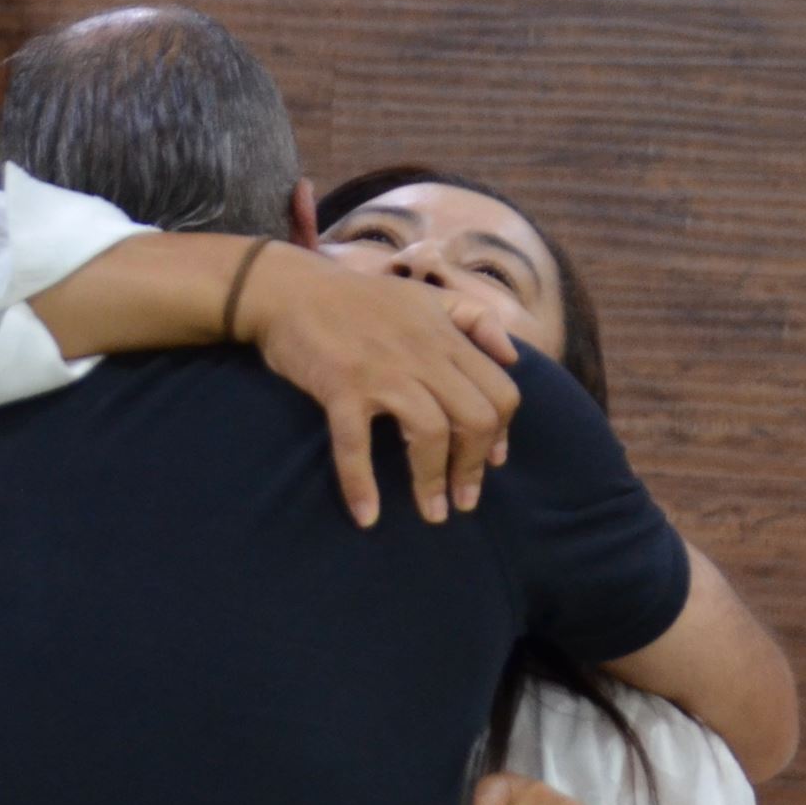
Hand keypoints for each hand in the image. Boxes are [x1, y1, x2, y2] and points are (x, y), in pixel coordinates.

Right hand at [235, 247, 521, 528]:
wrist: (292, 289)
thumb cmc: (360, 299)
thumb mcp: (428, 297)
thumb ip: (476, 319)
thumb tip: (513, 356)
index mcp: (446, 337)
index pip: (500, 390)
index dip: (501, 433)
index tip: (490, 461)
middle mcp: (423, 354)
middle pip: (474, 418)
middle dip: (474, 467)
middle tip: (464, 501)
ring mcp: (382, 371)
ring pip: (428, 434)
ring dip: (432, 482)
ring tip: (432, 513)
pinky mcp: (341, 386)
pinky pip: (356, 443)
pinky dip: (360, 483)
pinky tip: (367, 515)